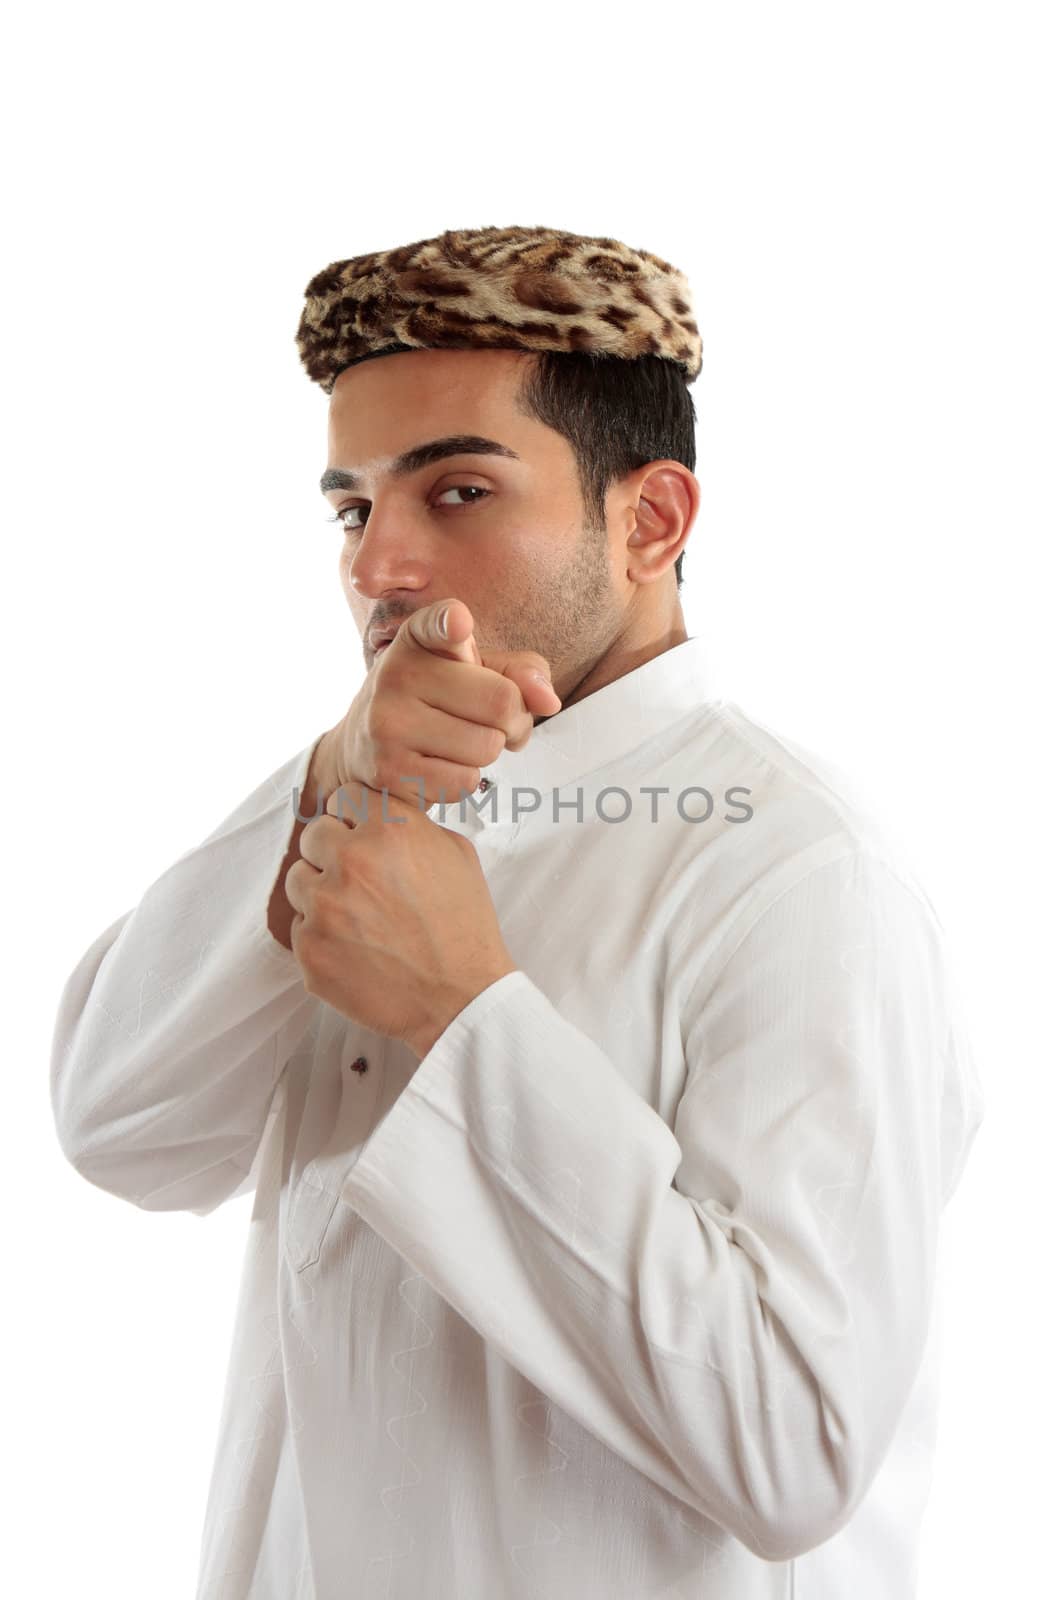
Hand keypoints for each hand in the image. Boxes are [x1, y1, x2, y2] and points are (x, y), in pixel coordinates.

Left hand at [285, 778, 517, 1055]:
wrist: (461, 998)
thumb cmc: (464, 926)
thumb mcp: (457, 854)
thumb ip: (413, 824)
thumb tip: (383, 814)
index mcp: (390, 830)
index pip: (345, 797)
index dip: (355, 817)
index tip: (363, 835)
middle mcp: (352, 861)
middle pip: (314, 834)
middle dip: (334, 852)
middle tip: (360, 879)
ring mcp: (325, 907)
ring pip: (298, 879)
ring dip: (320, 891)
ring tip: (356, 915)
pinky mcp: (310, 949)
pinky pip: (299, 926)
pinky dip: (320, 934)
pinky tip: (355, 947)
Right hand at [332, 598, 562, 809]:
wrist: (363, 749)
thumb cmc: (435, 702)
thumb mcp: (473, 671)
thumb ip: (520, 672)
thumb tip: (548, 701)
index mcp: (417, 639)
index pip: (438, 624)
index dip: (453, 624)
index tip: (459, 623)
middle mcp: (395, 675)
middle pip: (502, 702)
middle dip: (513, 720)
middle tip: (492, 722)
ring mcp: (387, 724)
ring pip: (487, 748)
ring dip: (487, 752)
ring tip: (460, 742)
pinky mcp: (389, 771)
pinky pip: (465, 782)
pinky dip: (465, 779)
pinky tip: (439, 765)